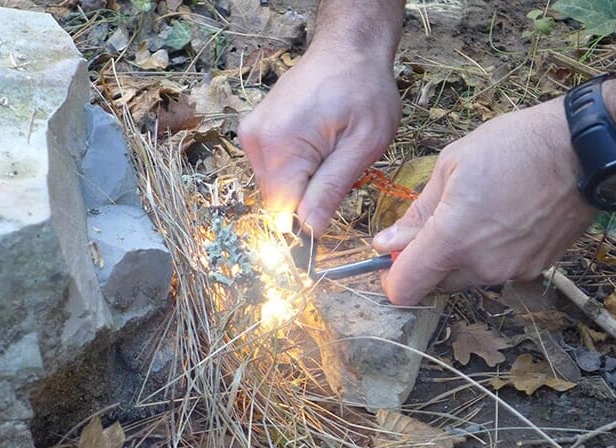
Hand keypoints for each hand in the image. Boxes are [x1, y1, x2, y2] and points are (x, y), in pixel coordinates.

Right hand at [238, 44, 400, 236]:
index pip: (282, 213)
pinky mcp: (255, 133)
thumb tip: (309, 230)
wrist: (347, 49)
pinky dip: (297, 168)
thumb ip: (332, 189)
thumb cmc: (364, 89)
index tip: (331, 210)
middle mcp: (256, 142)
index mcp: (279, 146)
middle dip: (309, 197)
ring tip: (329, 150)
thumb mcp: (363, 144)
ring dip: (304, 182)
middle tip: (338, 166)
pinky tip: (317, 144)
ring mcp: (252, 136)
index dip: (307, 222)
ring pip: (277, 188)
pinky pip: (274, 170)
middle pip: (278, 201)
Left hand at [373, 97, 596, 304]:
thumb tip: (387, 244)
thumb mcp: (451, 166)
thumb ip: (417, 213)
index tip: (393, 255)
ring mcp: (512, 272)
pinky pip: (497, 271)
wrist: (586, 148)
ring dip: (458, 258)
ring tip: (476, 213)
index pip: (404, 290)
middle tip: (437, 221)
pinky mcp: (535, 269)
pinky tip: (502, 219)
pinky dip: (489, 255)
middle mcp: (482, 266)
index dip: (392, 276)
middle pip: (434, 284)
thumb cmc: (514, 146)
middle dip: (426, 261)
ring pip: (466, 279)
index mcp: (453, 240)